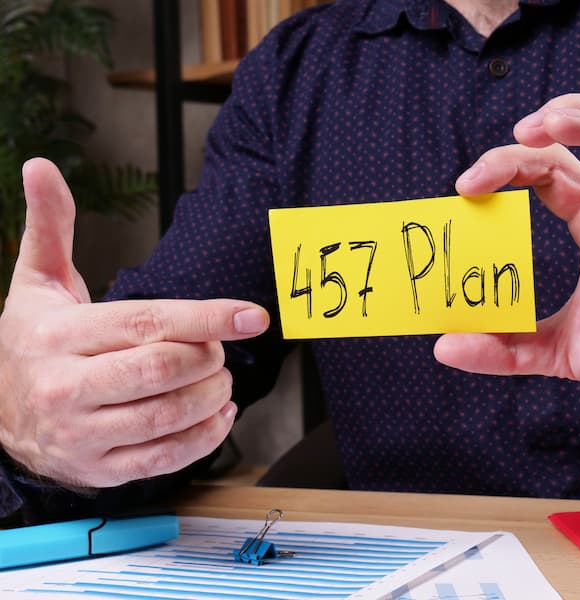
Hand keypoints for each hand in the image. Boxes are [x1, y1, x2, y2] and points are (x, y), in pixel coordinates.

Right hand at [0, 158, 269, 486]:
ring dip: (213, 394)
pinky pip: (166, 458)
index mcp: (58, 336)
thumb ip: (49, 227)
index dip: (207, 318)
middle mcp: (67, 388)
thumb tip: (41, 166)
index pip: (146, 322)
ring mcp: (82, 434)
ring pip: (169, 414)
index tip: (252, 316)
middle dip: (207, 355)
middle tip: (217, 348)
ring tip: (219, 377)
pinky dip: (205, 436)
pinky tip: (218, 413)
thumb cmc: (32, 343)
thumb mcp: (36, 284)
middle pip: (163, 369)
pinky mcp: (100, 469)